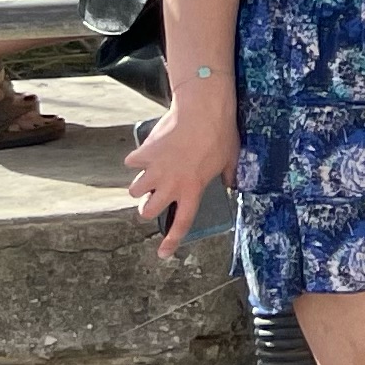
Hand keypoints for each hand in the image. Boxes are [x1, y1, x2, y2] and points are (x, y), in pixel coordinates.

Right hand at [124, 97, 234, 259]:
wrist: (203, 109)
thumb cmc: (221, 134)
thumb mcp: (231, 159)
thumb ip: (229, 176)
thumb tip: (233, 185)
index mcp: (192, 189)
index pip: (182, 222)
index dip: (172, 241)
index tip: (163, 254)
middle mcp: (169, 184)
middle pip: (146, 211)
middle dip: (149, 207)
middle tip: (156, 198)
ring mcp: (154, 169)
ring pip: (134, 190)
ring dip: (140, 186)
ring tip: (150, 177)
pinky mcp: (144, 152)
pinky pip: (132, 162)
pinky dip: (137, 159)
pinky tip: (148, 153)